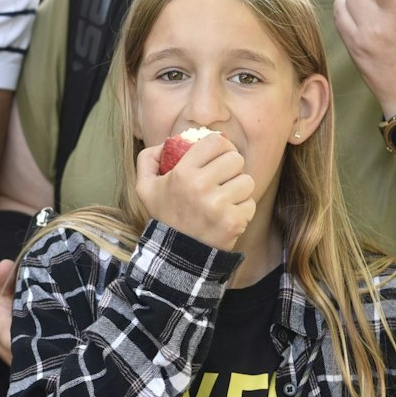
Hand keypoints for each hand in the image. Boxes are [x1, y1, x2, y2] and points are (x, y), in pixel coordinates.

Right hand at [133, 134, 253, 249]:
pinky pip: (250, 204)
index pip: (216, 142)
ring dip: (239, 188)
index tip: (219, 155)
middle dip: (231, 167)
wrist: (175, 254)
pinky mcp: (234, 222)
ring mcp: (219, 206)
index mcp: (183, 173)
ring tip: (225, 197)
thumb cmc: (164, 216)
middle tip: (223, 178)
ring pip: (247, 181)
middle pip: (236, 159)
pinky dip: (242, 209)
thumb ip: (149, 159)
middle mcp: (201, 187)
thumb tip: (167, 143)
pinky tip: (228, 214)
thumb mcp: (145, 187)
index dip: (221, 146)